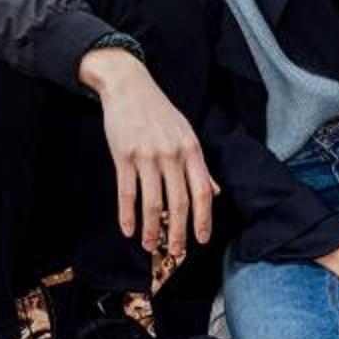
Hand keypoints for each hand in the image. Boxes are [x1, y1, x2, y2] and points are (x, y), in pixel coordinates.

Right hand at [79, 49, 214, 266]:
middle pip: (179, 203)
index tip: (202, 240)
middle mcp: (172, 154)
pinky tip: (127, 230)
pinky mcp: (123, 156)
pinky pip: (127, 193)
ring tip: (150, 246)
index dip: (204, 219)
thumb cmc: (159, 112)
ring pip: (152, 203)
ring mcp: (147, 156)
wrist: (128, 85)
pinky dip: (127, 216)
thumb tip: (215, 193)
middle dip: (178, 233)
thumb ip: (199, 166)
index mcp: (191, 149)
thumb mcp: (186, 134)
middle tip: (176, 253)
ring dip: (151, 230)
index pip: (203, 192)